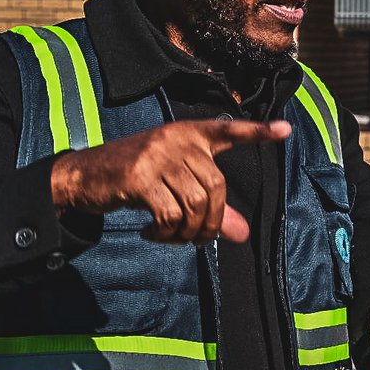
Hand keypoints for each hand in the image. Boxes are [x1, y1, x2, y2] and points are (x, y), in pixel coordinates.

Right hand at [50, 118, 290, 245]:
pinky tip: (151, 233)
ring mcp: (158, 156)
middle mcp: (177, 139)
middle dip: (211, 223)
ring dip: (187, 232)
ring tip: (171, 236)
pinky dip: (165, 233)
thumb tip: (243, 235)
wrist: (83, 176)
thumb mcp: (174, 184)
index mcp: (189, 134)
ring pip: (194, 204)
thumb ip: (211, 208)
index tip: (286, 130)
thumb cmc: (136, 178)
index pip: (229, 130)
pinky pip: (169, 215)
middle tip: (196, 240)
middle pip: (216, 187)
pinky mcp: (139, 177)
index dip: (258, 132)